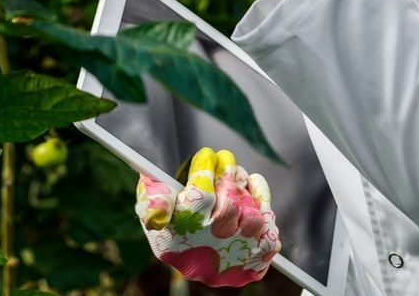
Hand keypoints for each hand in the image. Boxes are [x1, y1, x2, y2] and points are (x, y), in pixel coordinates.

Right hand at [134, 146, 281, 287]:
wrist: (192, 259)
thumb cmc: (170, 224)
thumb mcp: (149, 208)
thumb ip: (151, 194)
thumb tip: (148, 176)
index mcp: (178, 237)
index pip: (199, 198)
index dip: (206, 170)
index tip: (208, 155)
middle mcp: (208, 253)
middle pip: (229, 208)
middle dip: (229, 176)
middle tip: (225, 160)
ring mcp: (233, 260)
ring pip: (252, 219)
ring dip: (246, 191)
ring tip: (235, 178)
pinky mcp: (254, 263)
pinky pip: (270, 232)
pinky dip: (265, 208)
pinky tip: (253, 194)